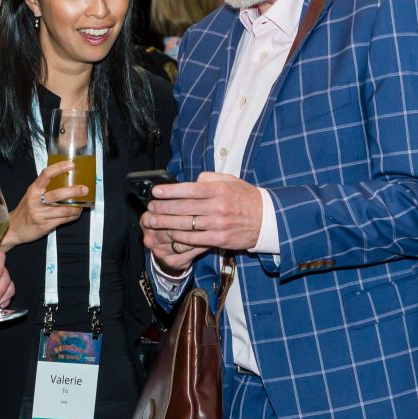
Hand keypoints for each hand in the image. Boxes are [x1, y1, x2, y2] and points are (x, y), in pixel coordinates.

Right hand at [0, 161, 84, 250]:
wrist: (14, 229)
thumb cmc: (26, 210)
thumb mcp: (32, 195)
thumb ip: (44, 188)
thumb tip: (66, 180)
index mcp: (33, 190)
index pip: (46, 174)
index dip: (59, 168)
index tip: (71, 164)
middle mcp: (35, 201)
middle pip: (57, 194)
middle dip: (73, 191)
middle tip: (84, 189)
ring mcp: (40, 214)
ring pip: (63, 210)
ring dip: (76, 207)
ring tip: (83, 204)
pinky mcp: (45, 226)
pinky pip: (63, 220)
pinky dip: (72, 216)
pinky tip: (76, 213)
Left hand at [141, 172, 263, 274]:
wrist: (267, 219)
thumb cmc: (245, 198)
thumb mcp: (230, 181)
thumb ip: (209, 179)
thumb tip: (192, 181)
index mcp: (219, 190)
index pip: (189, 189)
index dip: (169, 191)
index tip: (155, 191)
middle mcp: (218, 207)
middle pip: (184, 208)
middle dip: (163, 208)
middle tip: (150, 208)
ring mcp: (219, 224)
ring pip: (186, 225)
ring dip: (166, 224)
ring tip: (154, 222)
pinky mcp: (220, 239)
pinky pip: (195, 239)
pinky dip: (180, 237)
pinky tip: (170, 234)